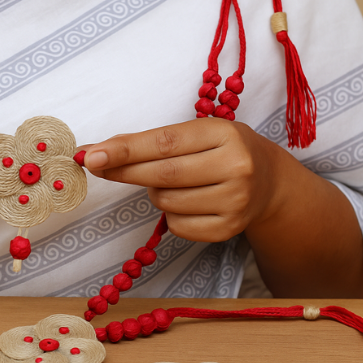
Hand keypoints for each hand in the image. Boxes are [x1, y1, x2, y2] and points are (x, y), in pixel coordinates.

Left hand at [83, 117, 286, 242]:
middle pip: (162, 175)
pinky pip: (177, 226)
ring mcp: (235, 202)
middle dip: (124, 171)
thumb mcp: (197, 134)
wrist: (270, 183)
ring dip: (155, 193)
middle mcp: (236, 167)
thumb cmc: (222, 152)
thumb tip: (97, 153)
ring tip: (174, 183)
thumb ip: (152, 141)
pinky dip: (170, 215)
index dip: (125, 150)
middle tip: (98, 166)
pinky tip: (187, 202)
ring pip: (166, 202)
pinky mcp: (228, 229)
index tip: (91, 155)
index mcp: (225, 133)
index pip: (164, 143)